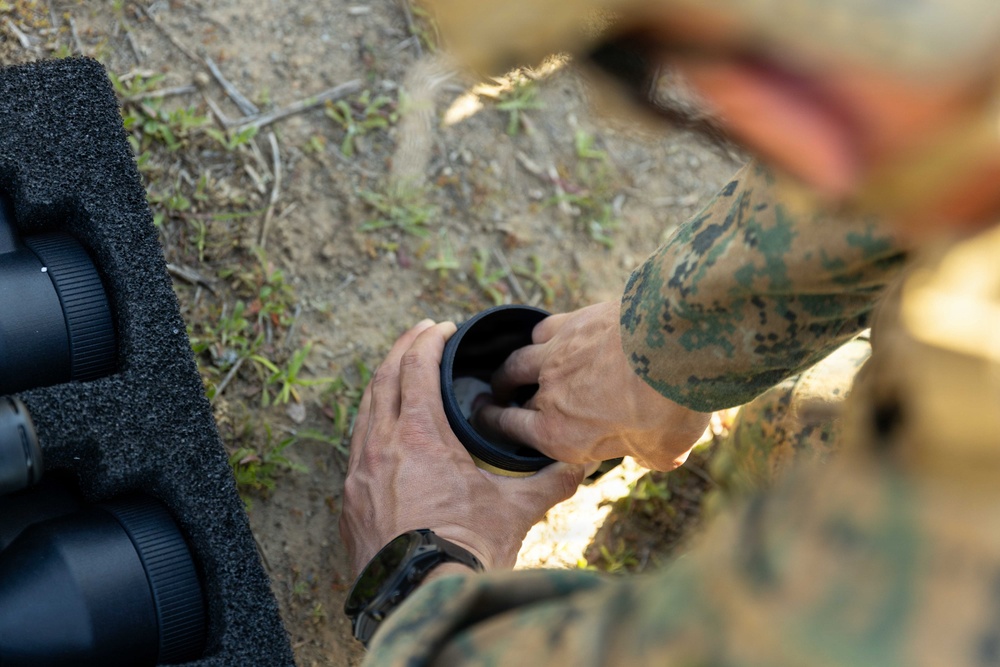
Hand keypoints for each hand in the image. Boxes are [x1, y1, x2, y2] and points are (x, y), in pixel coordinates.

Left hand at [339, 319, 586, 577]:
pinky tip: (383, 428)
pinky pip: (356, 445)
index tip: (441, 327)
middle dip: (402, 348)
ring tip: (399, 372)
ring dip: (383, 383)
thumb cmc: (467, 550)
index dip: (429, 340)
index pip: (417, 367)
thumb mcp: (515, 510)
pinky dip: (371, 422)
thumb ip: (548, 481)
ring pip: (364, 410)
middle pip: (383, 377)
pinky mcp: (349, 500)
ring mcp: (359, 473)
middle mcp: (381, 445)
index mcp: (420, 435)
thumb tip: (579, 465)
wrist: (420, 598)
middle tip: (419, 333)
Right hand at [475, 301, 710, 470]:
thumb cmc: (669, 405)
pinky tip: (548, 337)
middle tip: (501, 394)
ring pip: (518, 359)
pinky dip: (540, 337)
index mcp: (562, 435)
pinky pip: (543, 329)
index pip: (511, 430)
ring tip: (513, 368)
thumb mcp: (665, 449)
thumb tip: (655, 456)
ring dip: (512, 366)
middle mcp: (550, 394)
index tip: (488, 420)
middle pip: (511, 392)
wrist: (674, 345)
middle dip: (503, 395)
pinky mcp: (572, 322)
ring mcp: (557, 354)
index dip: (495, 424)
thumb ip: (650, 457)